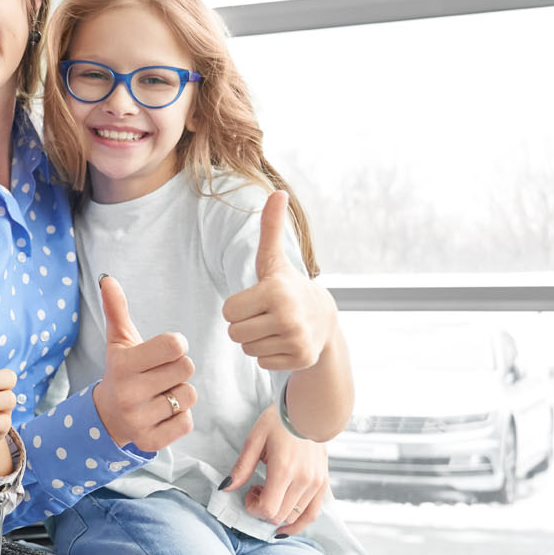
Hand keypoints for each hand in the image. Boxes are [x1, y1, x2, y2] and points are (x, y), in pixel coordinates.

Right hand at [89, 275, 196, 451]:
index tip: (164, 352)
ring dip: (180, 393)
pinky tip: (161, 413)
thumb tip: (107, 278)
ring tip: (159, 394)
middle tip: (160, 375)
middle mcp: (128, 394)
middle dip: (179, 369)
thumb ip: (116, 309)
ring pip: (189, 396)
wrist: (106, 417)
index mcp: (124, 365)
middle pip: (187, 369)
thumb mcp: (118, 341)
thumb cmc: (121, 372)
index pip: (176, 345)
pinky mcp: (150, 442)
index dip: (175, 346)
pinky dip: (179, 417)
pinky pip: (186, 422)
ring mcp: (139, 420)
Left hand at [221, 191, 335, 370]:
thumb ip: (270, 228)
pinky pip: (262, 362)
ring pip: (247, 349)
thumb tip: (277, 192)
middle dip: (245, 325)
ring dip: (256, 340)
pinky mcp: (300, 360)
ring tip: (274, 327)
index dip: (238, 306)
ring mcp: (296, 340)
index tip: (256, 299)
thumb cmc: (287, 285)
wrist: (324, 318)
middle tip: (265, 315)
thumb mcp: (273, 259)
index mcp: (275, 291)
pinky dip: (269, 355)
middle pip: (235, 332)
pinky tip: (284, 341)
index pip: (229, 311)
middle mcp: (287, 317)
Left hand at [222, 404, 327, 533]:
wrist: (308, 409)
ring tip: (271, 493)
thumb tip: (225, 488)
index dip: (253, 509)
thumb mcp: (254, 439)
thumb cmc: (278, 421)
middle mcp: (303, 480)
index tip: (249, 493)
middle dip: (263, 510)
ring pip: (294, 517)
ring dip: (278, 513)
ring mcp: (316, 483)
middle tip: (257, 490)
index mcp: (284, 469)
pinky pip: (312, 514)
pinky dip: (298, 523)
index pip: (268, 509)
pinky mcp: (323, 483)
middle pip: (279, 516)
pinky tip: (286, 524)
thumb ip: (241, 467)